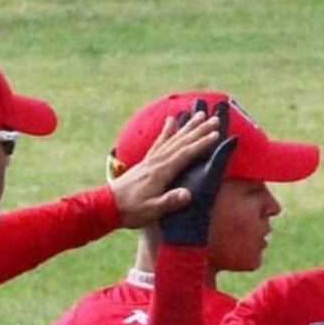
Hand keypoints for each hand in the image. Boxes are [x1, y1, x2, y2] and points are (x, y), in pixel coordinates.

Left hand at [109, 107, 223, 228]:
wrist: (107, 205)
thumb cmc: (131, 210)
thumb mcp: (152, 210)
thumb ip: (169, 201)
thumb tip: (188, 194)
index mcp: (161, 172)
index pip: (185, 154)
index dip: (201, 144)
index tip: (216, 134)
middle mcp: (157, 161)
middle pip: (182, 142)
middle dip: (199, 130)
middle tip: (215, 119)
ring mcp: (151, 159)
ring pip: (173, 138)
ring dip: (187, 126)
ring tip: (199, 114)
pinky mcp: (146, 161)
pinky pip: (160, 142)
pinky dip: (167, 130)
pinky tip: (172, 121)